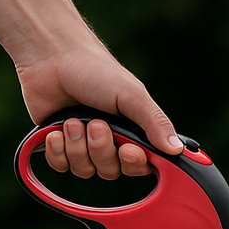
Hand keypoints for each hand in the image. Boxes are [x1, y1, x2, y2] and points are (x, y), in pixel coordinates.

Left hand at [17, 41, 182, 179]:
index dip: (134, 164)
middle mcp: (110, 143)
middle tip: (96, 124)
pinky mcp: (58, 146)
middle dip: (101, 149)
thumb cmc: (95, 71)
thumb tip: (176, 150)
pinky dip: (57, 150)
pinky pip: (61, 166)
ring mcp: (83, 146)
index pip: (142, 165)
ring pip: (85, 170)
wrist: (51, 57)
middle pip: (111, 171)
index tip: (128, 150)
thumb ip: (155, 123)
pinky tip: (56, 130)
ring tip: (72, 120)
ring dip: (76, 146)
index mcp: (133, 132)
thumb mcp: (132, 95)